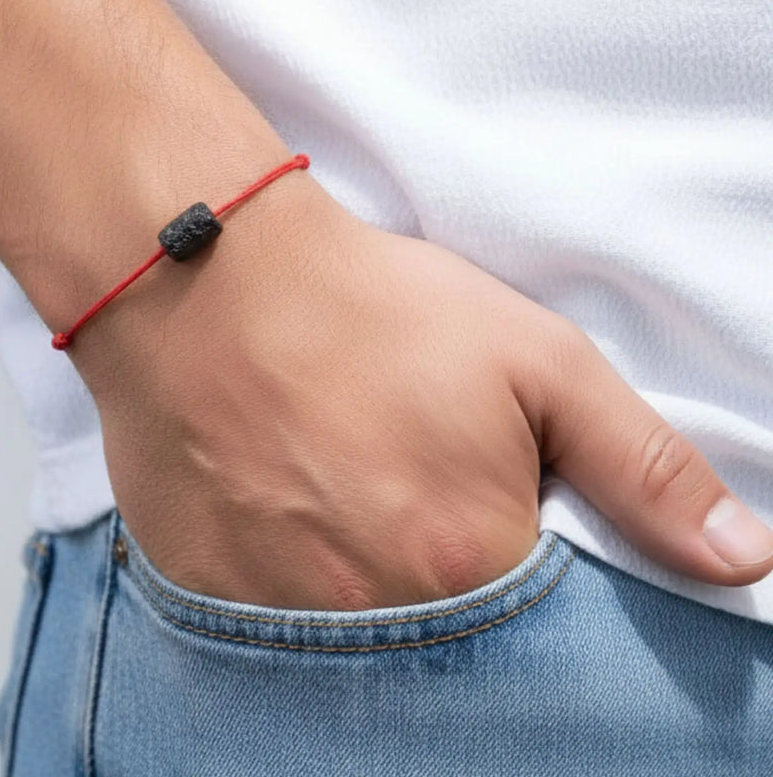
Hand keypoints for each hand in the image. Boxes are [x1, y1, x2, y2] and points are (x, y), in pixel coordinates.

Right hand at [67, 181, 772, 609]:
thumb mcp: (534, 358)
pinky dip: (287, 585)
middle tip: (402, 492)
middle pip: (444, 647)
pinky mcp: (203, 593)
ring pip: (350, 642)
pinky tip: (282, 509)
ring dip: (363, 586)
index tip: (490, 522)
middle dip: (442, 579)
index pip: (546, 643)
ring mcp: (271, 615)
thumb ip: (643, 465)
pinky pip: (262, 630)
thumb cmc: (370, 308)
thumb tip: (742, 557)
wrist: (210, 275)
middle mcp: (368, 612)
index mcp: (467, 560)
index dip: (526, 574)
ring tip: (341, 493)